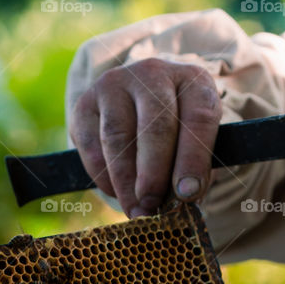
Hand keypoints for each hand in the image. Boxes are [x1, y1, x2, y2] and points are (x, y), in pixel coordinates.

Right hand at [70, 58, 222, 218]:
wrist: (138, 103)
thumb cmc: (177, 132)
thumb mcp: (196, 142)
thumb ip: (194, 169)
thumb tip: (182, 200)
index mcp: (193, 81)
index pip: (199, 118)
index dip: (193, 160)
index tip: (187, 194)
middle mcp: (153, 74)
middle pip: (155, 126)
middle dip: (154, 175)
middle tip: (153, 207)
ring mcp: (115, 84)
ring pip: (118, 137)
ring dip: (126, 182)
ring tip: (136, 210)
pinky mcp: (86, 103)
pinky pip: (92, 146)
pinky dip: (104, 177)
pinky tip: (117, 193)